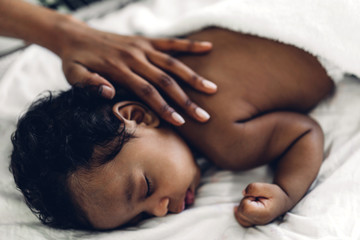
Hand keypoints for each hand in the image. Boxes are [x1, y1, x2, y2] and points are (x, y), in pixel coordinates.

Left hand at [58, 20, 216, 125]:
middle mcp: (135, 57)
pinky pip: (170, 42)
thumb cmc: (75, 60)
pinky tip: (207, 47)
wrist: (75, 36)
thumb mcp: (73, 74)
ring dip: (192, 77)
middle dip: (185, 100)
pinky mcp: (146, 41)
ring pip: (172, 63)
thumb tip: (109, 92)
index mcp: (119, 69)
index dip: (165, 107)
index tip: (180, 122)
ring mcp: (142, 47)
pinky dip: (189, 46)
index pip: (147, 91)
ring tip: (212, 89)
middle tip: (203, 116)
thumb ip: (89, 83)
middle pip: (165, 81)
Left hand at [234, 183, 291, 226]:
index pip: (246, 207)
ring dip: (243, 205)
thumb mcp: (268, 187)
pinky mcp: (252, 223)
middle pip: (241, 210)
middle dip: (245, 201)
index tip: (256, 196)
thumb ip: (254, 188)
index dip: (248, 198)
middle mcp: (259, 221)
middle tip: (255, 198)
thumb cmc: (275, 194)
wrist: (281, 202)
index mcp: (264, 214)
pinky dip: (240, 211)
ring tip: (254, 202)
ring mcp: (255, 223)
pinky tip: (246, 206)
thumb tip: (243, 193)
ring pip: (239, 214)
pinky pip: (240, 219)